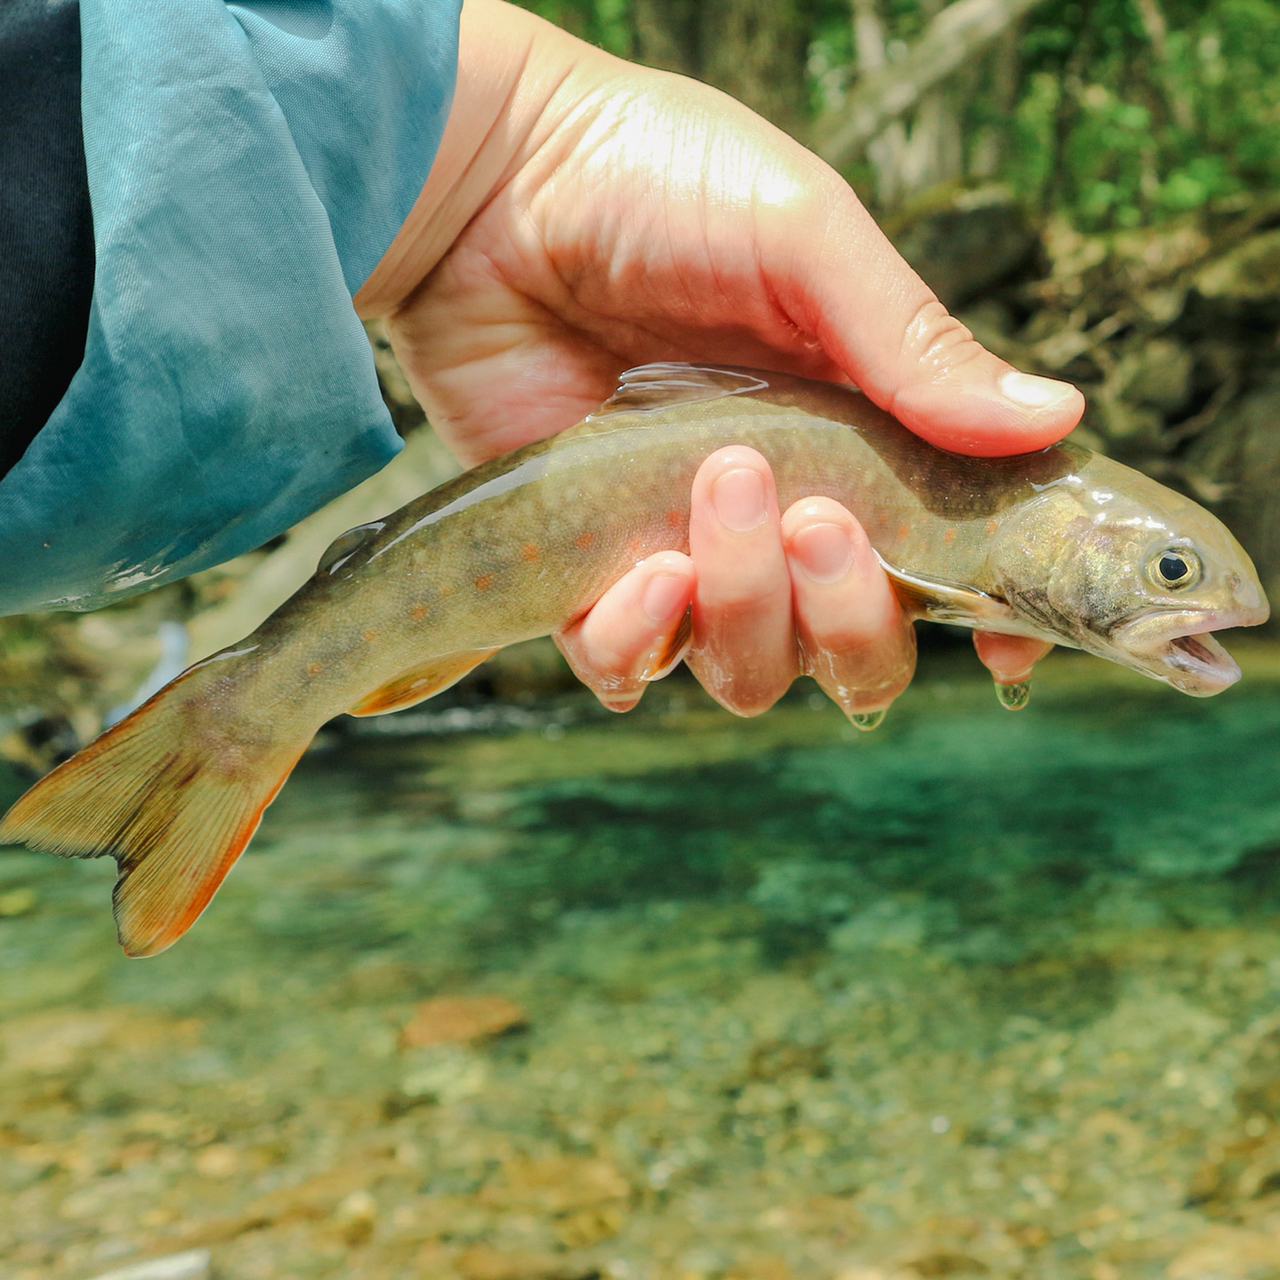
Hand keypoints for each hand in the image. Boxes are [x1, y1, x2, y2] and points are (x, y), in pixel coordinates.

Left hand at [356, 0, 1077, 718]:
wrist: (490, 182)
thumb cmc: (654, 183)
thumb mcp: (804, 238)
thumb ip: (913, 341)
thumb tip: (1051, 419)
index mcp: (858, 439)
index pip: (945, 561)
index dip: (982, 614)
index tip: (1002, 637)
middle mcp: (780, 512)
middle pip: (855, 648)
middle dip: (852, 613)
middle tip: (815, 518)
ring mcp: (682, 547)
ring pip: (751, 669)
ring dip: (750, 610)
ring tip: (717, 490)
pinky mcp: (586, 567)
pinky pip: (626, 664)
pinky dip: (640, 643)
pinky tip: (646, 573)